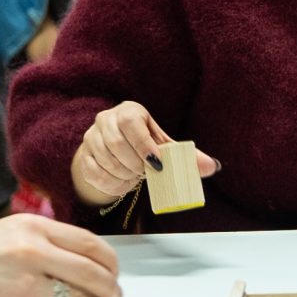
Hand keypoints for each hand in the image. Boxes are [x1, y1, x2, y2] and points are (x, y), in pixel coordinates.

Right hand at [0, 213, 124, 296]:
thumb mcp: (6, 235)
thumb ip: (43, 244)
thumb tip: (82, 264)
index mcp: (33, 226)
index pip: (90, 244)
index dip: (110, 264)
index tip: (115, 275)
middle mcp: (32, 249)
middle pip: (94, 273)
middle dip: (112, 292)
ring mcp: (26, 281)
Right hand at [70, 101, 218, 207]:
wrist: (115, 151)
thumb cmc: (144, 144)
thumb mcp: (164, 146)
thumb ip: (186, 156)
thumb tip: (212, 167)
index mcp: (128, 111)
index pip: (131, 123)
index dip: (144, 145)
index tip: (156, 164)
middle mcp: (106, 120)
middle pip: (115, 144)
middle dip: (134, 164)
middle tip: (146, 174)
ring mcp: (91, 138)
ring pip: (105, 160)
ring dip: (124, 175)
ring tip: (136, 177)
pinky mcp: (83, 157)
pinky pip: (95, 174)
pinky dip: (112, 185)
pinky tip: (123, 184)